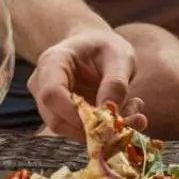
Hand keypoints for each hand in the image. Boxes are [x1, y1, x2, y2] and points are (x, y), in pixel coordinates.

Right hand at [27, 27, 147, 139]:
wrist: (95, 46)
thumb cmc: (105, 47)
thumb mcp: (119, 56)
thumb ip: (115, 83)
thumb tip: (110, 112)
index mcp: (52, 61)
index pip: (51, 95)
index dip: (76, 113)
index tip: (108, 120)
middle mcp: (42, 84)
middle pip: (56, 119)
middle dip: (94, 128)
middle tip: (132, 121)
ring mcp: (48, 103)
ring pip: (67, 130)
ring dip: (102, 131)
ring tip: (135, 116)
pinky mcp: (60, 115)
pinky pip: (77, 131)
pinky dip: (103, 130)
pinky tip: (126, 116)